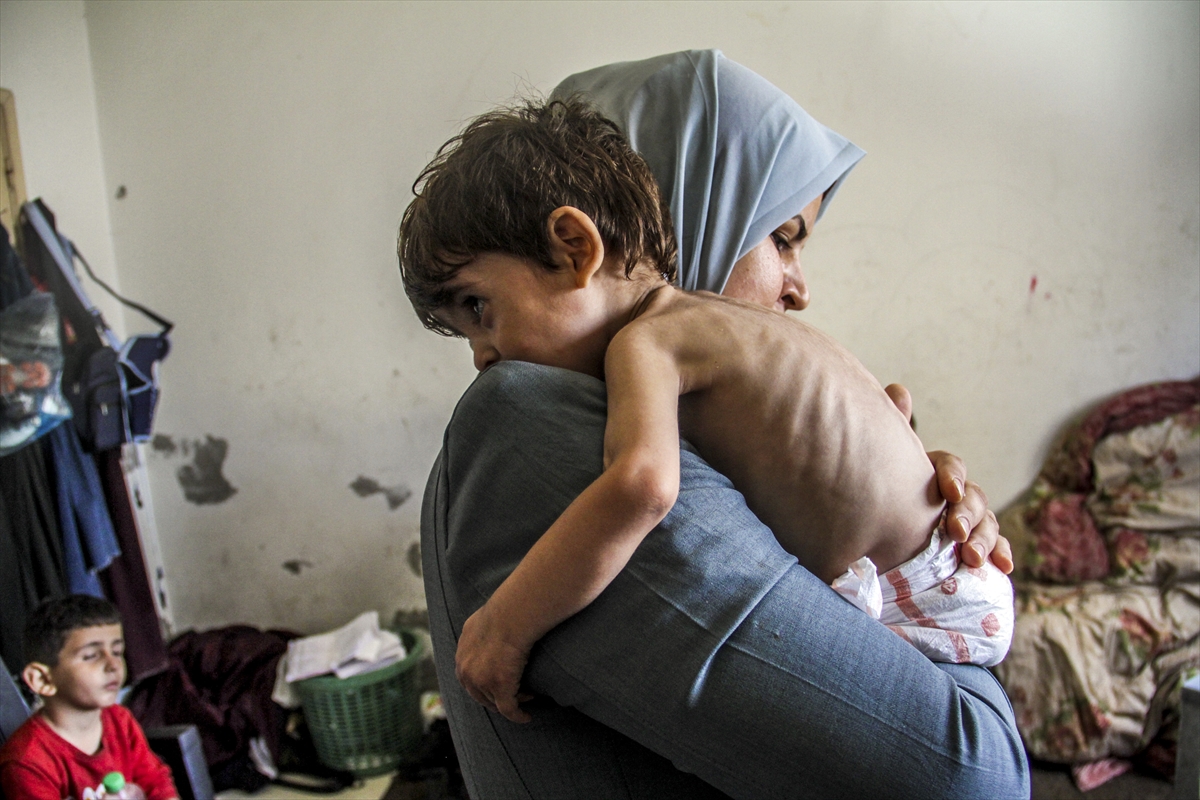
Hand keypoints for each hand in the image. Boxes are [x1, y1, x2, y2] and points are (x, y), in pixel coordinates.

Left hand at [456, 605, 534, 722]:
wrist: (511, 615)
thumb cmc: (504, 612)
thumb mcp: (478, 622)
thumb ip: (475, 634)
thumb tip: (480, 633)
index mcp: (462, 655)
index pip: (470, 678)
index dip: (484, 684)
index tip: (498, 685)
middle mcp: (467, 671)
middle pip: (479, 694)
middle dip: (495, 697)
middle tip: (513, 695)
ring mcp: (481, 681)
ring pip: (496, 702)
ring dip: (510, 702)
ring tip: (526, 697)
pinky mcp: (500, 687)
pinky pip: (509, 709)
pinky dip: (518, 715)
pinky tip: (527, 716)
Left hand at [884, 382, 1012, 574]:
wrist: (882, 541)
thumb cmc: (883, 495)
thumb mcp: (884, 464)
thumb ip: (892, 430)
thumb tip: (898, 388)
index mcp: (934, 472)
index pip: (951, 467)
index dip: (953, 477)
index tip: (949, 493)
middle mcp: (956, 495)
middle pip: (975, 498)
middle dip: (969, 514)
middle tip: (955, 532)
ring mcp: (968, 522)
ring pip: (986, 524)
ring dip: (984, 539)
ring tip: (971, 557)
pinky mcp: (973, 547)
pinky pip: (994, 548)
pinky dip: (1000, 555)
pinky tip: (1003, 566)